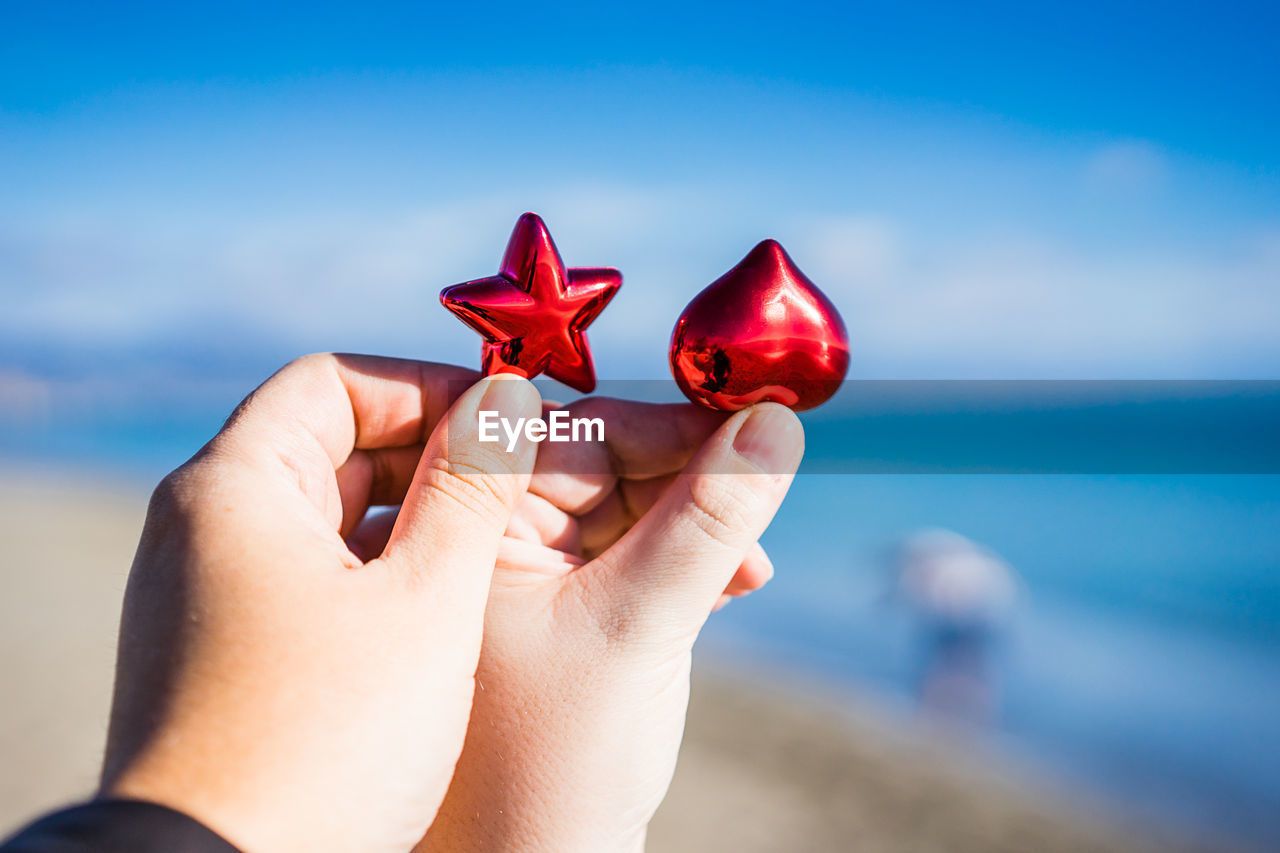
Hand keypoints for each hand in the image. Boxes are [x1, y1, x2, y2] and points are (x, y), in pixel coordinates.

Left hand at [100, 354, 542, 852]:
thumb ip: (472, 490)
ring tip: (498, 544)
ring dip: (415, 515)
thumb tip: (507, 398)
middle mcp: (206, 526)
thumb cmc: (324, 742)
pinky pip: (312, 573)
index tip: (505, 420)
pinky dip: (380, 569)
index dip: (428, 387)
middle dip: (433, 454)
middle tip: (519, 482)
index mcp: (235, 487)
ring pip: (329, 513)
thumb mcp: (428, 604)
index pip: (334, 380)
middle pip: (331, 442)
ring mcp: (210, 591)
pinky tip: (446, 607)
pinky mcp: (226, 648)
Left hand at [416, 397, 803, 851]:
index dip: (652, 420)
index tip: (744, 424)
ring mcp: (498, 584)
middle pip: (586, 460)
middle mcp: (459, 542)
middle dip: (678, 481)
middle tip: (756, 498)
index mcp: (448, 528)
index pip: (551, 427)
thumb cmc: (542, 774)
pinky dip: (669, 567)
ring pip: (608, 510)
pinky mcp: (539, 621)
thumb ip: (705, 518)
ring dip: (687, 528)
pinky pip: (609, 559)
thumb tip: (772, 423)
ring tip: (748, 572)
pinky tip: (725, 590)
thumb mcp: (633, 624)